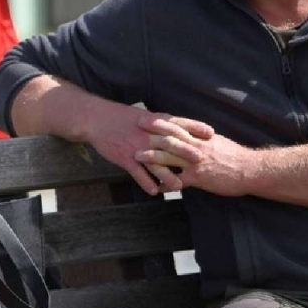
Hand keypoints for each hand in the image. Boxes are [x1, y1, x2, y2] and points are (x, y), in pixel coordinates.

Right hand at [85, 107, 215, 196]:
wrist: (96, 119)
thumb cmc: (120, 117)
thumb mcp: (144, 115)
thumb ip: (162, 123)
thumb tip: (180, 128)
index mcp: (154, 122)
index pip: (178, 123)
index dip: (195, 128)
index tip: (211, 133)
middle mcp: (147, 134)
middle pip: (170, 143)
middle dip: (186, 151)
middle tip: (201, 160)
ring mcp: (135, 146)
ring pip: (155, 162)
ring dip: (167, 175)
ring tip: (179, 186)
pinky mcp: (124, 157)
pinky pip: (136, 172)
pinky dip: (144, 182)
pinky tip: (153, 192)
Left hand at [138, 128, 258, 196]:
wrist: (251, 170)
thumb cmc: (235, 157)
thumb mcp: (218, 142)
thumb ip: (202, 138)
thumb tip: (191, 133)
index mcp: (202, 137)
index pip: (178, 125)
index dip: (161, 121)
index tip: (147, 116)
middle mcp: (198, 146)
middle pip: (171, 136)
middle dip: (152, 131)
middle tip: (136, 126)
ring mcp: (197, 162)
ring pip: (170, 157)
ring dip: (152, 156)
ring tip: (136, 156)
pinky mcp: (199, 178)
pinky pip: (178, 181)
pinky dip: (165, 183)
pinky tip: (154, 187)